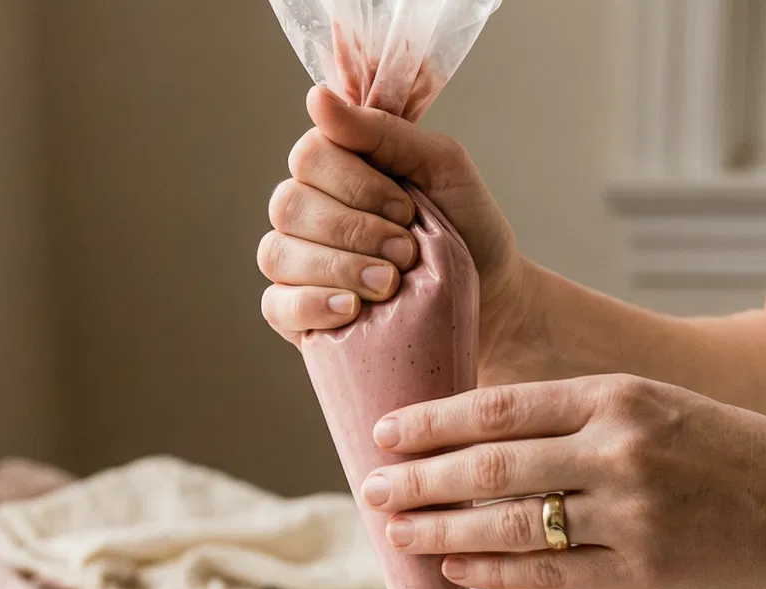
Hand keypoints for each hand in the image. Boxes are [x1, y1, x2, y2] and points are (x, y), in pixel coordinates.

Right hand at [259, 87, 530, 369]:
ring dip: (340, 267)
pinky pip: (276, 306)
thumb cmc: (465, 225)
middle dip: (355, 230)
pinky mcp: (296, 314)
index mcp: (335, 167)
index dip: (355, 184)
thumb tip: (316, 97)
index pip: (309, 156)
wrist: (490, 294)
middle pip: (289, 205)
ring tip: (390, 284)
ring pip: (278, 254)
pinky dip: (311, 305)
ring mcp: (296, 264)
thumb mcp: (441, 165)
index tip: (406, 209)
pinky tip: (351, 309)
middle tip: (406, 252)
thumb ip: (382, 130)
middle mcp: (306, 211)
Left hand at [358, 375, 765, 588]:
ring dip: (442, 531)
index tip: (385, 432)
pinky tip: (455, 569)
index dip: (432, 421)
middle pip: (491, 467)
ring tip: (396, 535)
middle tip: (369, 489)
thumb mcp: (655, 406)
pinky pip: (548, 574)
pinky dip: (494, 571)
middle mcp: (618, 450)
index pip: (501, 406)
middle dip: (419, 480)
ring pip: (510, 524)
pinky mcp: (643, 570)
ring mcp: (630, 514)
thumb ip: (578, 418)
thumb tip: (480, 436)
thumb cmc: (724, 453)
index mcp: (616, 397)